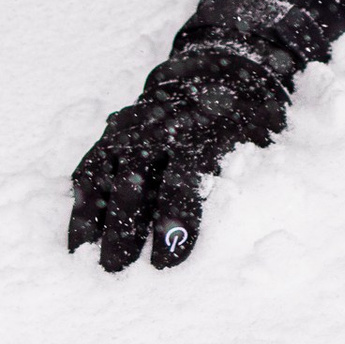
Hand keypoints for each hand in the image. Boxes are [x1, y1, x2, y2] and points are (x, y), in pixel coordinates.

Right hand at [67, 50, 288, 271]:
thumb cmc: (246, 120)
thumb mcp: (263, 141)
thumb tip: (264, 228)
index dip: (174, 221)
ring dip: (99, 223)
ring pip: (106, 178)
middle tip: (120, 271)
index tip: (166, 261)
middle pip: (135, 183)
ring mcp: (130, 131)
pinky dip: (83, 208)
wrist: (219, 72)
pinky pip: (89, 173)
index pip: (183, 178)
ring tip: (94, 264)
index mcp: (203, 130)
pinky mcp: (110, 136)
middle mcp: (158, 128)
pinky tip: (80, 244)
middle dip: (126, 230)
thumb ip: (253, 177)